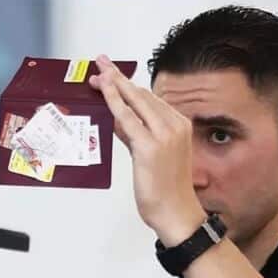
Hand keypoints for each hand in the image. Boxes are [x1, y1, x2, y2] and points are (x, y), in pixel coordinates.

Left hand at [89, 55, 205, 244]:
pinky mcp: (150, 146)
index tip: (111, 75)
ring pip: (135, 100)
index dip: (127, 85)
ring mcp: (164, 134)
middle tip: (100, 65)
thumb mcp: (149, 155)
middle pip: (141, 94)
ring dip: (114, 84)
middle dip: (117, 79)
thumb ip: (135, 135)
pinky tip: (104, 91)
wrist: (176, 213)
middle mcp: (174, 125)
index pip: (149, 98)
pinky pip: (127, 117)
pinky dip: (114, 101)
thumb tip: (118, 119)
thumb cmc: (165, 189)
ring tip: (98, 72)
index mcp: (179, 124)